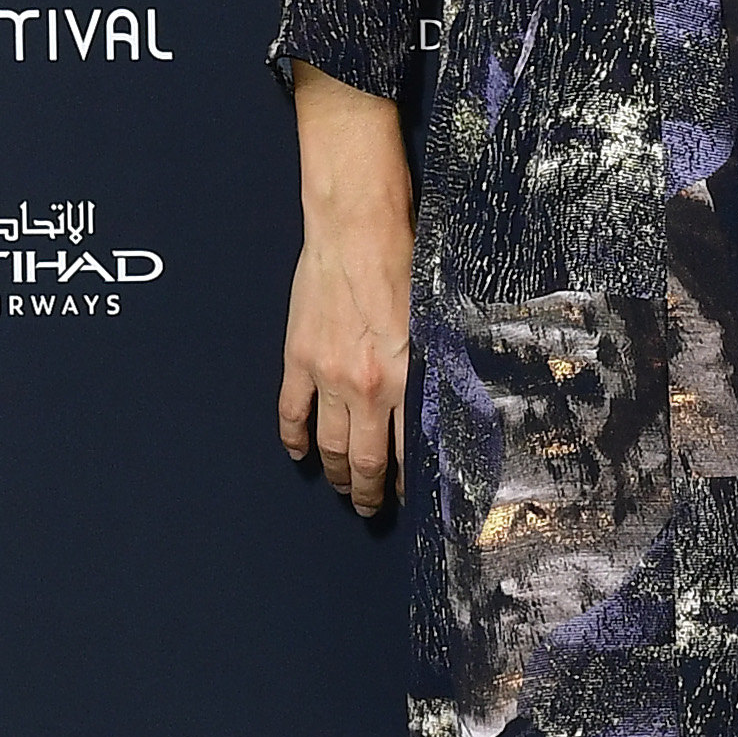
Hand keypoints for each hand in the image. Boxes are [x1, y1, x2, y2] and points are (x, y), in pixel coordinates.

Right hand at [280, 64, 412, 517]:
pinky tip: (300, 452)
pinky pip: (291, 413)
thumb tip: (446, 404)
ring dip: (334, 473)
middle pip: (362, 460)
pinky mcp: (298, 358)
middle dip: (366, 492)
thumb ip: (434, 367)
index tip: (409, 499)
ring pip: (327, 444)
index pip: (407, 452)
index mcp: (406, 380)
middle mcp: (365, 388)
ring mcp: (326, 376)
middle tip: (369, 508)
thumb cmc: (407, 265)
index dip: (406, 483)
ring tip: (341, 487)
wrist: (358, 228)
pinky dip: (294, 438)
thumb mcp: (437, 322)